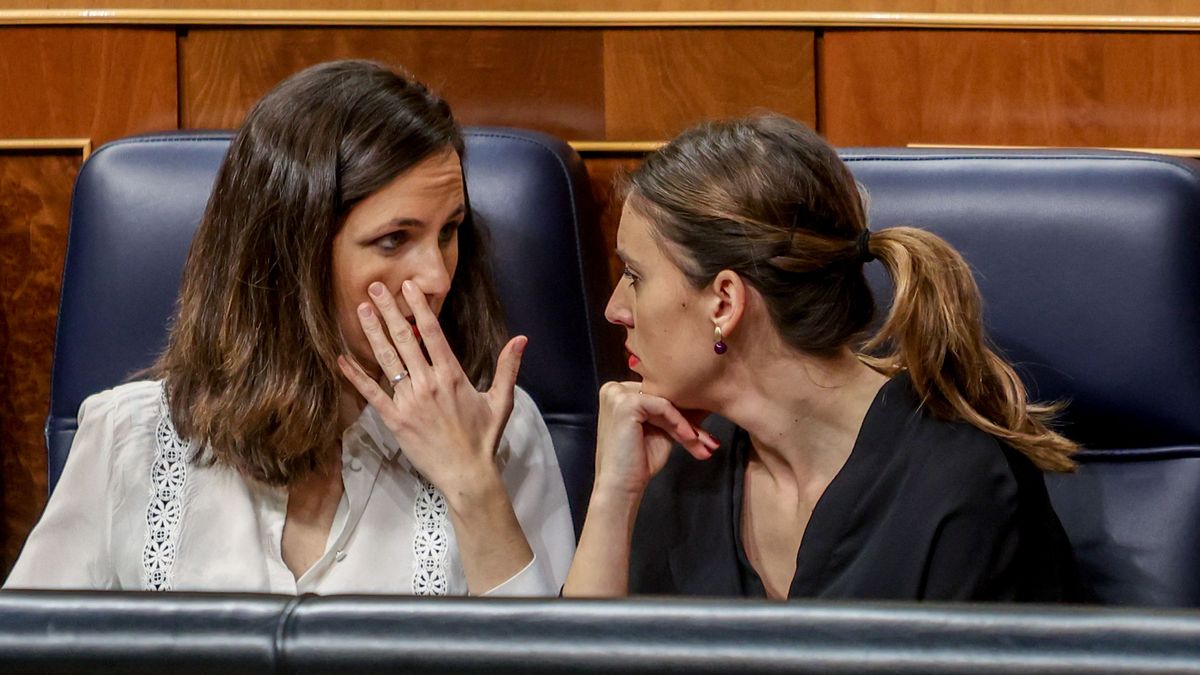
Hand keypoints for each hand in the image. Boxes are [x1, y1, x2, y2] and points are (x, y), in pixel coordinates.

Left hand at [337, 280, 523, 495]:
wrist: (466, 474)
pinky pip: (372, 393)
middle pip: (405, 339)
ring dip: (373, 332)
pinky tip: (342, 358)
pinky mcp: (395, 419)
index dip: (419, 308)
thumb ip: (508, 367)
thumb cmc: (483, 438)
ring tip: (362, 309)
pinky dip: (356, 375)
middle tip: (376, 288)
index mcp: (452, 375)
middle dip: (389, 311)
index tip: (409, 287)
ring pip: (388, 360)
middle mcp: (428, 383)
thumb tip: (522, 339)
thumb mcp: (502, 400)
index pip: (432, 333)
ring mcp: (409, 401)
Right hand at [592, 381, 719, 501]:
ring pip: (665, 403)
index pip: (658, 397)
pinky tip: (689, 438)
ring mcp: (617, 394)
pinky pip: (663, 407)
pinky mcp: (625, 403)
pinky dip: (679, 423)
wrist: (620, 486)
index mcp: (618, 393)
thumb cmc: (637, 462)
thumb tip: (705, 403)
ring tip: (703, 443)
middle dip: (689, 421)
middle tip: (710, 440)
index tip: (704, 431)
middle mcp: (614, 389)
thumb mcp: (663, 432)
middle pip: (662, 399)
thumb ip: (677, 415)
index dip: (683, 414)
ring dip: (687, 424)